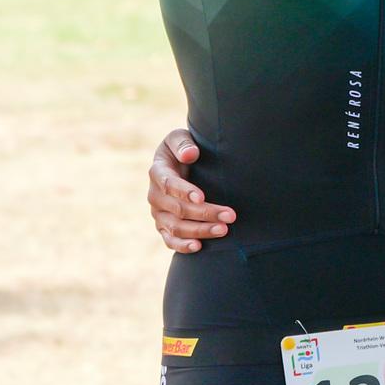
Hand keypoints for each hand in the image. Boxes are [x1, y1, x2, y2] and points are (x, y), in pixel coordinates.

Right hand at [148, 128, 236, 252]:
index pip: (169, 184)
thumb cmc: (184, 148)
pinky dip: (182, 245)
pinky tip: (199, 246)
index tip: (202, 197)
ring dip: (200, 230)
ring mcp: (158, 213)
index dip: (184, 191)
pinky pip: (169, 240)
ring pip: (176, 227)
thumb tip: (191, 155)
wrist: (180, 163)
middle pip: (178, 209)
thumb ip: (183, 144)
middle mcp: (155, 195)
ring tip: (224, 230)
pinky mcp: (164, 226)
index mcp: (158, 171)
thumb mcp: (180, 137)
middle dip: (205, 213)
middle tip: (230, 215)